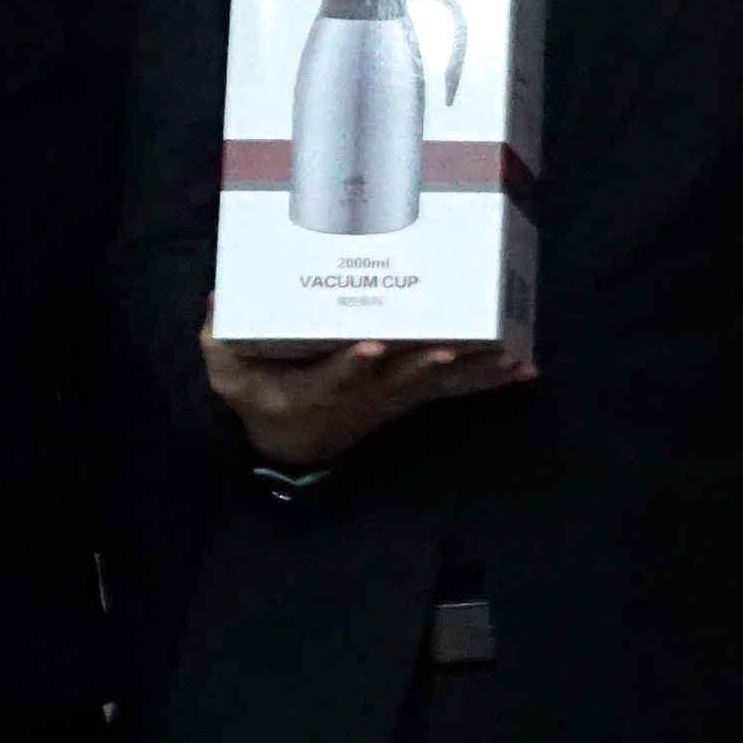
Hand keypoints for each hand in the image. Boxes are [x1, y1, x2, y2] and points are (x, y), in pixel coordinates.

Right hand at [206, 336, 527, 472]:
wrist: (296, 441)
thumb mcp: (229, 372)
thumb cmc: (260, 395)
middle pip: (396, 381)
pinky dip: (488, 380)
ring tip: (509, 358)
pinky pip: (454, 389)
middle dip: (424, 365)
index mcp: (313, 390)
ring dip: (472, 372)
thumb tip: (220, 301)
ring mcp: (391, 398)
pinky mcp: (412, 396)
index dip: (352, 364)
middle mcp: (361, 397)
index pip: (334, 377)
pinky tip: (523, 368)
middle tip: (452, 348)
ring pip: (434, 386)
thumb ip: (222, 341)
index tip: (370, 347)